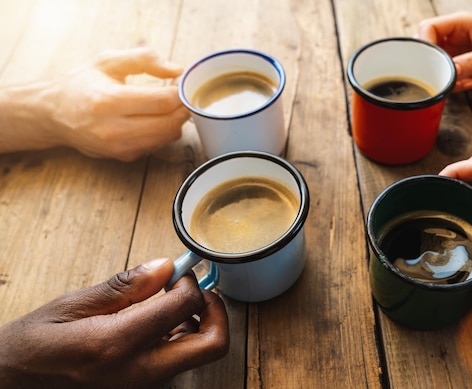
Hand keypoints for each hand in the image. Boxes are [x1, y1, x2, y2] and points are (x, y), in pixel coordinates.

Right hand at [0, 47, 189, 160]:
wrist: (55, 115)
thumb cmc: (82, 85)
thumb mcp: (107, 61)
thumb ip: (144, 59)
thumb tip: (177, 70)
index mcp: (109, 101)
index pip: (162, 102)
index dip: (179, 92)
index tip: (181, 83)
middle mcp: (114, 129)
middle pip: (169, 123)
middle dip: (182, 108)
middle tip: (181, 94)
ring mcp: (120, 147)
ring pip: (167, 137)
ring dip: (176, 120)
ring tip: (168, 104)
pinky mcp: (124, 156)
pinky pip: (157, 144)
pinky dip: (164, 131)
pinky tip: (155, 117)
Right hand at [0, 258, 228, 387]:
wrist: (11, 385)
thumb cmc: (32, 346)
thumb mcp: (72, 305)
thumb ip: (125, 287)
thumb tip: (165, 267)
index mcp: (117, 344)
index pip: (184, 305)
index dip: (189, 280)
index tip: (178, 271)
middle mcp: (138, 373)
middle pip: (212, 345)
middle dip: (216, 310)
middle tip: (197, 290)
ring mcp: (143, 387)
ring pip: (199, 354)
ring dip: (199, 324)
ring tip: (170, 304)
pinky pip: (179, 362)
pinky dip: (182, 338)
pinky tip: (157, 324)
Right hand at [417, 12, 471, 91]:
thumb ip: (471, 62)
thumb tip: (451, 71)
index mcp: (460, 24)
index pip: (428, 27)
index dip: (424, 43)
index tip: (429, 61)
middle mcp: (452, 36)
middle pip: (424, 46)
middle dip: (430, 64)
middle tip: (442, 75)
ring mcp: (451, 52)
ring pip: (429, 64)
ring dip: (441, 77)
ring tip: (460, 81)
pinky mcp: (454, 67)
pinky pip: (441, 76)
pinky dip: (450, 84)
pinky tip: (468, 84)